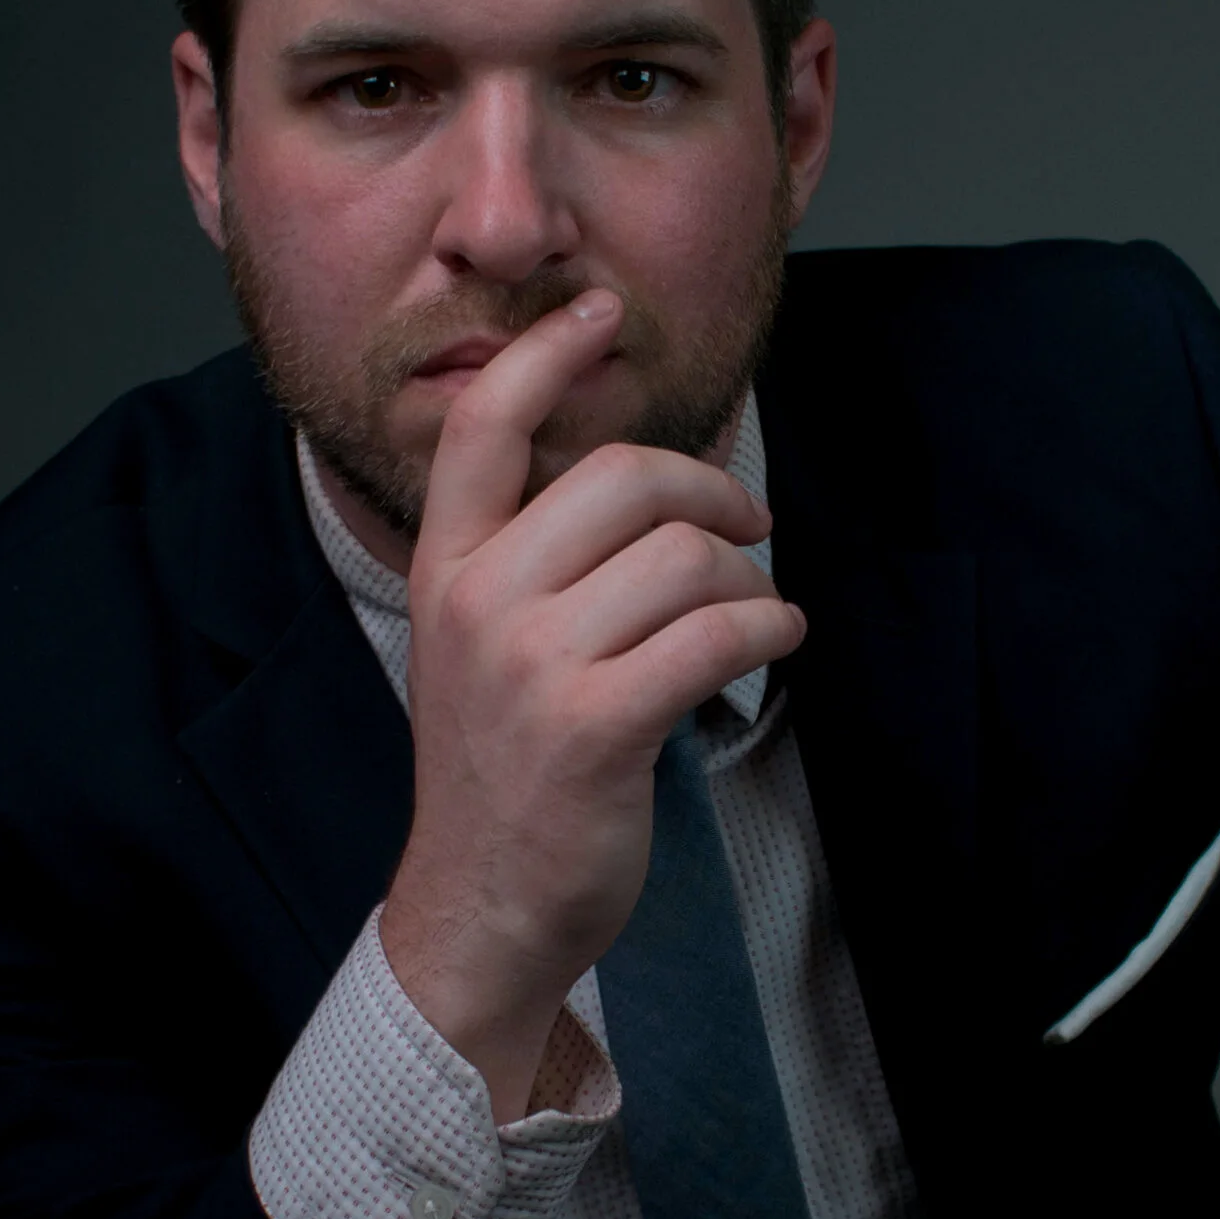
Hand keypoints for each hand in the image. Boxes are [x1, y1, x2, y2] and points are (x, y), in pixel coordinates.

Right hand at [378, 290, 805, 1117]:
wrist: (481, 908)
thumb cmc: (505, 778)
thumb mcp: (480, 652)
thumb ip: (529, 565)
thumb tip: (645, 489)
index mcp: (443, 568)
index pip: (483, 424)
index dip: (548, 352)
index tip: (600, 311)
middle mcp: (477, 600)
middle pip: (623, 477)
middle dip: (713, 492)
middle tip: (750, 527)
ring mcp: (532, 662)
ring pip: (684, 558)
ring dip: (750, 581)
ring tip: (758, 617)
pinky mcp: (596, 725)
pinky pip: (716, 634)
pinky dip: (770, 630)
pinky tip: (777, 645)